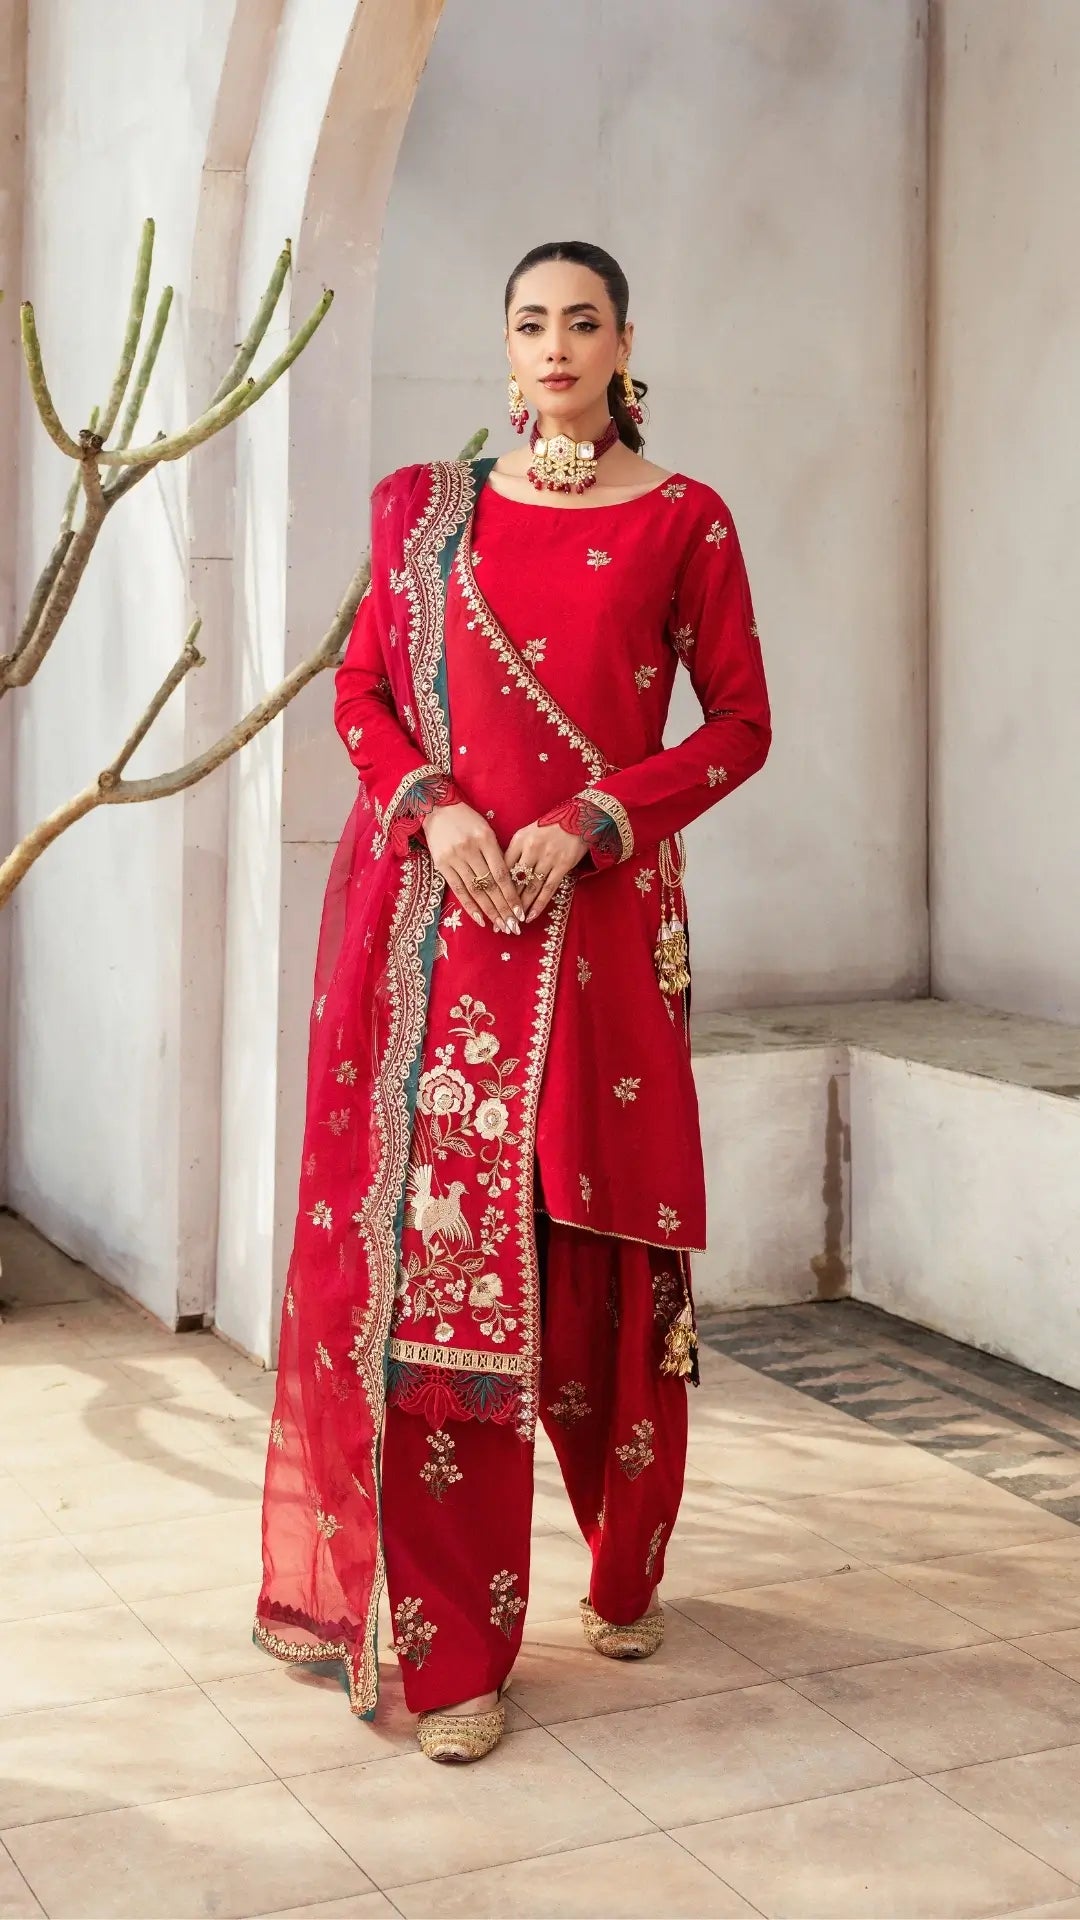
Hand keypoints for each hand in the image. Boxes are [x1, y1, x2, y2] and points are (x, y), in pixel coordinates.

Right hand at [422, 802, 524, 932]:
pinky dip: (470, 906)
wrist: (438, 809)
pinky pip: (458, 890)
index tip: (520, 912)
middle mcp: (470, 850)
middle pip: (490, 885)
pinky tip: (480, 919)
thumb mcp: (486, 831)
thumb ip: (496, 854)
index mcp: (485, 840)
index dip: (511, 895)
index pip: (502, 874)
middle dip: (503, 908)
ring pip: (476, 890)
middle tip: (513, 926)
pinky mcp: (442, 865)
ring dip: (489, 911)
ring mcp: (455, 858)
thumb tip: (510, 883)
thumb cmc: (468, 820)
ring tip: (500, 925)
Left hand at [504, 821, 588, 922]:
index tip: (488, 904)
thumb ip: (513, 852)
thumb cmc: (548, 827)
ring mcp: (548, 857)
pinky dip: (539, 905)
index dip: (495, 887)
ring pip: (530, 888)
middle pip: (515, 881)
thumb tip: (499, 876)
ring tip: (513, 922)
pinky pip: (548, 889)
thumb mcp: (526, 833)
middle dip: (506, 903)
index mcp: (519, 840)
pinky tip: (531, 916)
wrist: (578, 818)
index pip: (502, 867)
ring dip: (521, 908)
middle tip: (498, 921)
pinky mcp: (562, 865)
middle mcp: (532, 849)